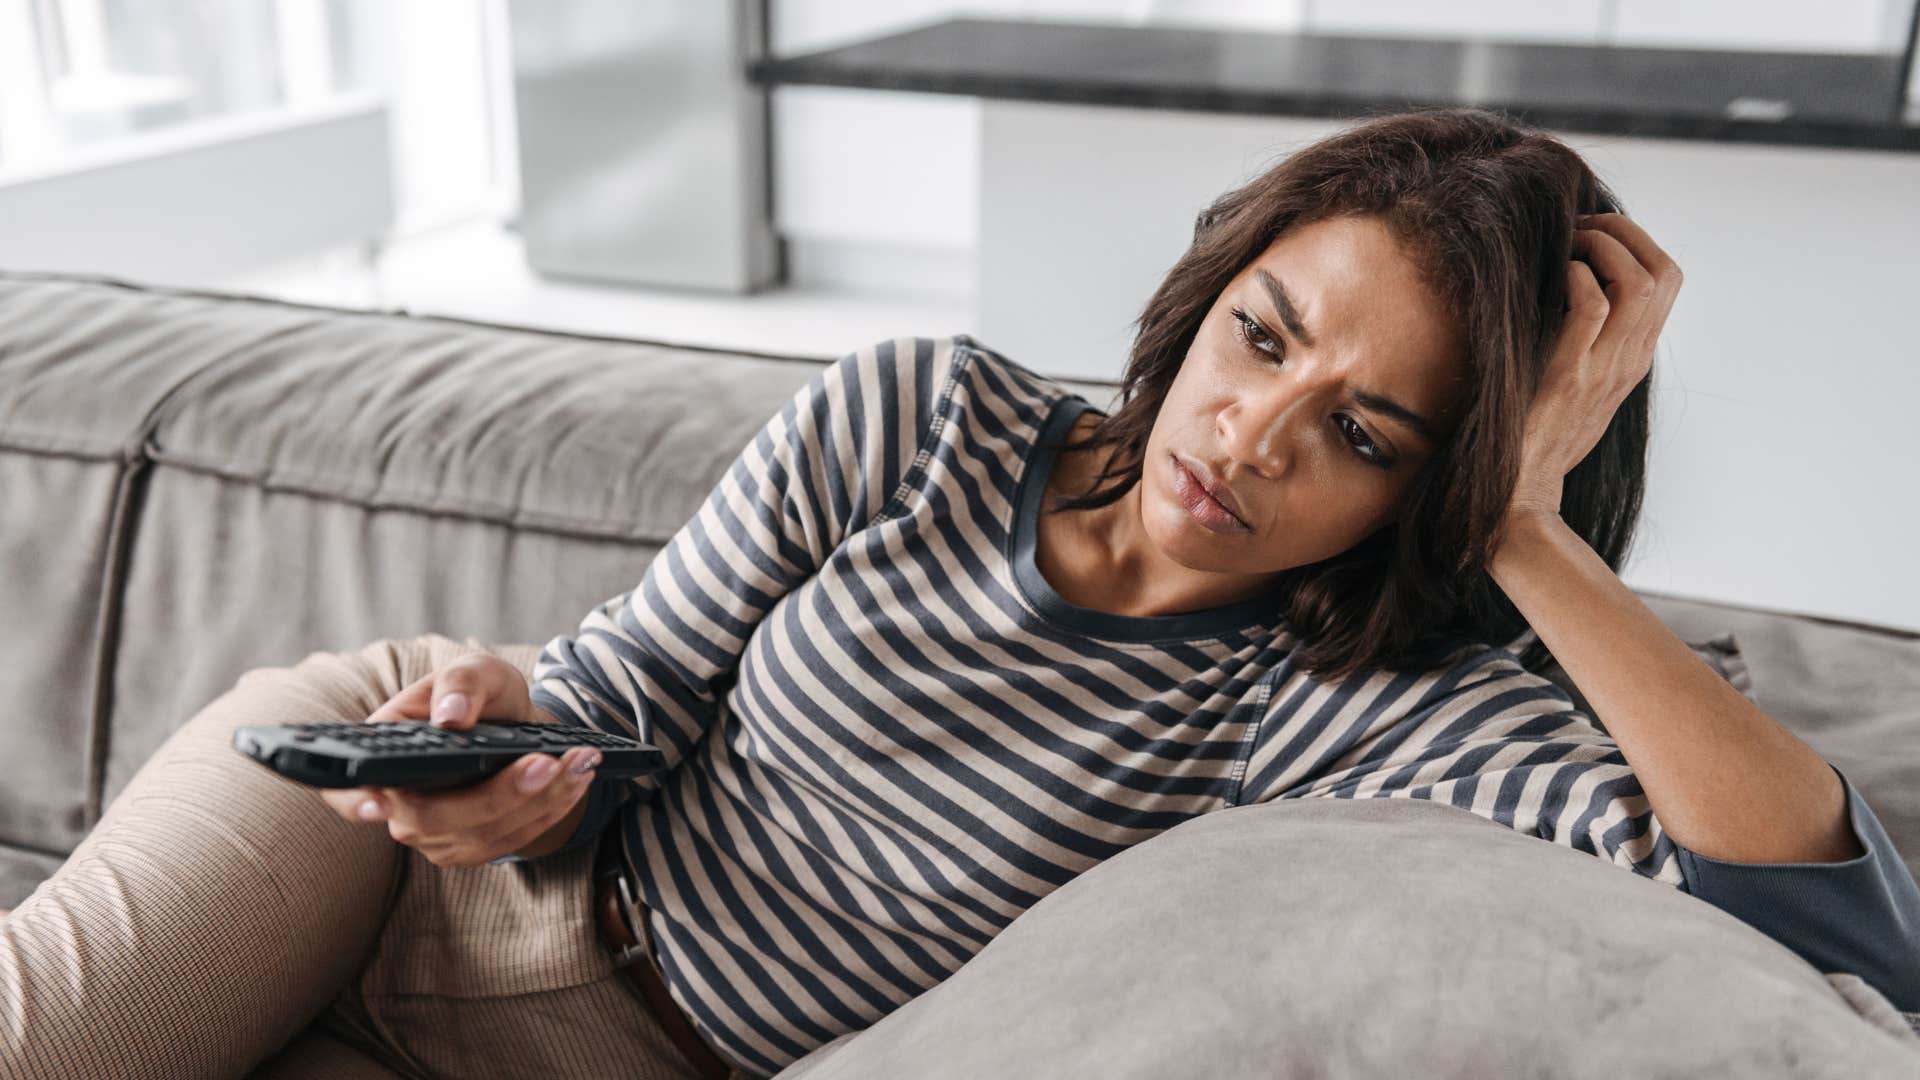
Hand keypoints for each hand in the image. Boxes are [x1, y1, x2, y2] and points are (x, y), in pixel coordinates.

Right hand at [318, 652, 599, 865]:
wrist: (511, 723)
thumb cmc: (479, 694)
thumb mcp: (474, 672)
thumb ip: (460, 685)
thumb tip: (450, 718)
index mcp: (383, 754)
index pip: (346, 788)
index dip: (354, 801)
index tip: (377, 805)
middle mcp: (400, 805)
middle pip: (436, 818)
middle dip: (498, 794)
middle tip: (546, 762)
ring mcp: (435, 834)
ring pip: (483, 834)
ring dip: (540, 800)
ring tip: (579, 762)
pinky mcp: (473, 846)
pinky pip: (512, 840)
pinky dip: (551, 809)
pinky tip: (579, 778)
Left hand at [1505, 212, 1682, 528]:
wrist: (1518, 492)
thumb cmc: (1536, 436)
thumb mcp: (1578, 386)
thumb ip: (1587, 346)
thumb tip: (1568, 293)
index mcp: (1634, 357)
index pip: (1668, 280)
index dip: (1636, 242)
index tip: (1591, 235)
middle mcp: (1630, 360)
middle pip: (1666, 272)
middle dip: (1626, 232)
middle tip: (1580, 228)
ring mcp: (1604, 368)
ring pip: (1640, 282)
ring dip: (1603, 247)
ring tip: (1567, 247)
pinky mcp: (1570, 375)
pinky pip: (1594, 306)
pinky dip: (1575, 278)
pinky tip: (1551, 281)